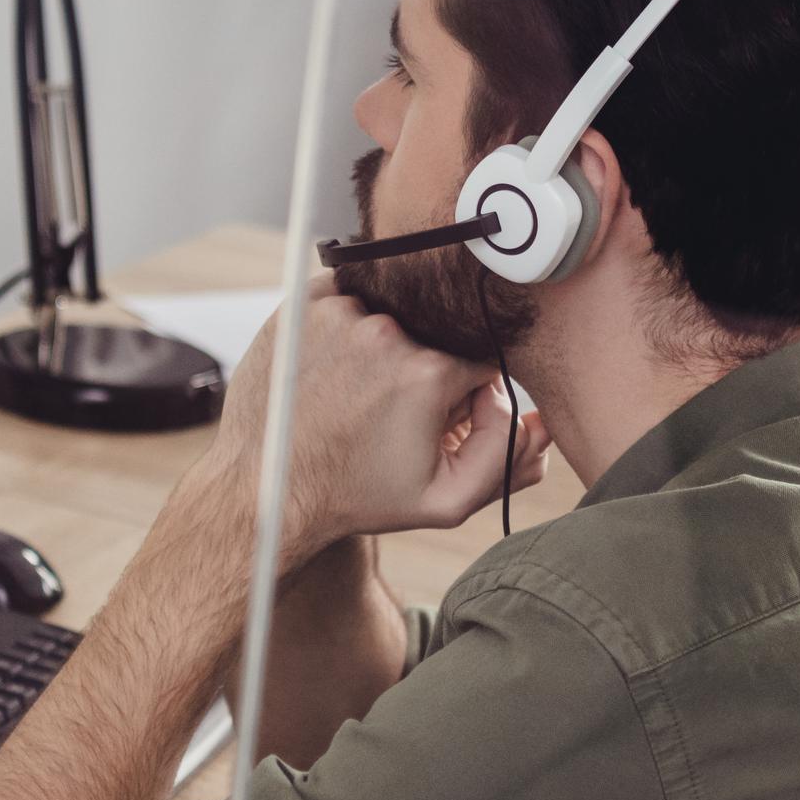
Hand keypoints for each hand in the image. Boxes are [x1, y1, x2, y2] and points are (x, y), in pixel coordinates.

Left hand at [204, 278, 549, 561]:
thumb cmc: (354, 498)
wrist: (267, 491)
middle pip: (438, 339)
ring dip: (387, 348)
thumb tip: (533, 417)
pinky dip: (350, 323)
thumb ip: (509, 459)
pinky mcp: (305, 305)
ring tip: (360, 393)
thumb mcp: (445, 502)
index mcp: (430, 373)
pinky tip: (337, 366)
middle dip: (428, 373)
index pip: (480, 363)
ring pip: (394, 318)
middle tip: (395, 414)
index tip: (440, 421)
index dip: (467, 397)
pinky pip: (349, 296)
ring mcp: (342, 313)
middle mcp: (388, 333)